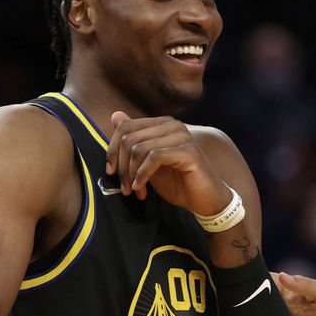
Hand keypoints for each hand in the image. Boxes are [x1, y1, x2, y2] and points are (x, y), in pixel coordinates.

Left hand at [105, 111, 228, 215]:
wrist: (206, 201)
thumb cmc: (178, 182)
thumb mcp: (147, 163)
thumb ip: (133, 141)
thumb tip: (114, 115)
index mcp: (162, 124)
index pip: (125, 127)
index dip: (112, 149)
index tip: (110, 171)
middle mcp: (172, 125)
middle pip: (129, 138)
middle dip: (121, 166)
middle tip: (124, 187)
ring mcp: (181, 136)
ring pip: (140, 148)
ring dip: (131, 174)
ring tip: (135, 190)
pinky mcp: (188, 151)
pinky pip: (154, 157)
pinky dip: (142, 175)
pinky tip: (141, 188)